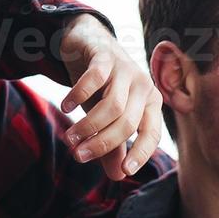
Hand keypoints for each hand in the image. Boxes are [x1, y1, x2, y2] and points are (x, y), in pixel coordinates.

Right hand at [57, 14, 163, 180]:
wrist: (88, 41)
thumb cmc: (103, 86)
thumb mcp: (109, 118)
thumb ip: (115, 146)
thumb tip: (119, 176)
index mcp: (152, 103)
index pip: (152, 134)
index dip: (141, 153)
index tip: (125, 171)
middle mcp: (144, 86)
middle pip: (128, 123)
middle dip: (102, 143)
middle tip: (78, 156)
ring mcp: (126, 69)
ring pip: (112, 106)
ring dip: (89, 126)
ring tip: (70, 139)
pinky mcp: (105, 56)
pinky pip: (95, 79)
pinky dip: (79, 95)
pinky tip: (65, 107)